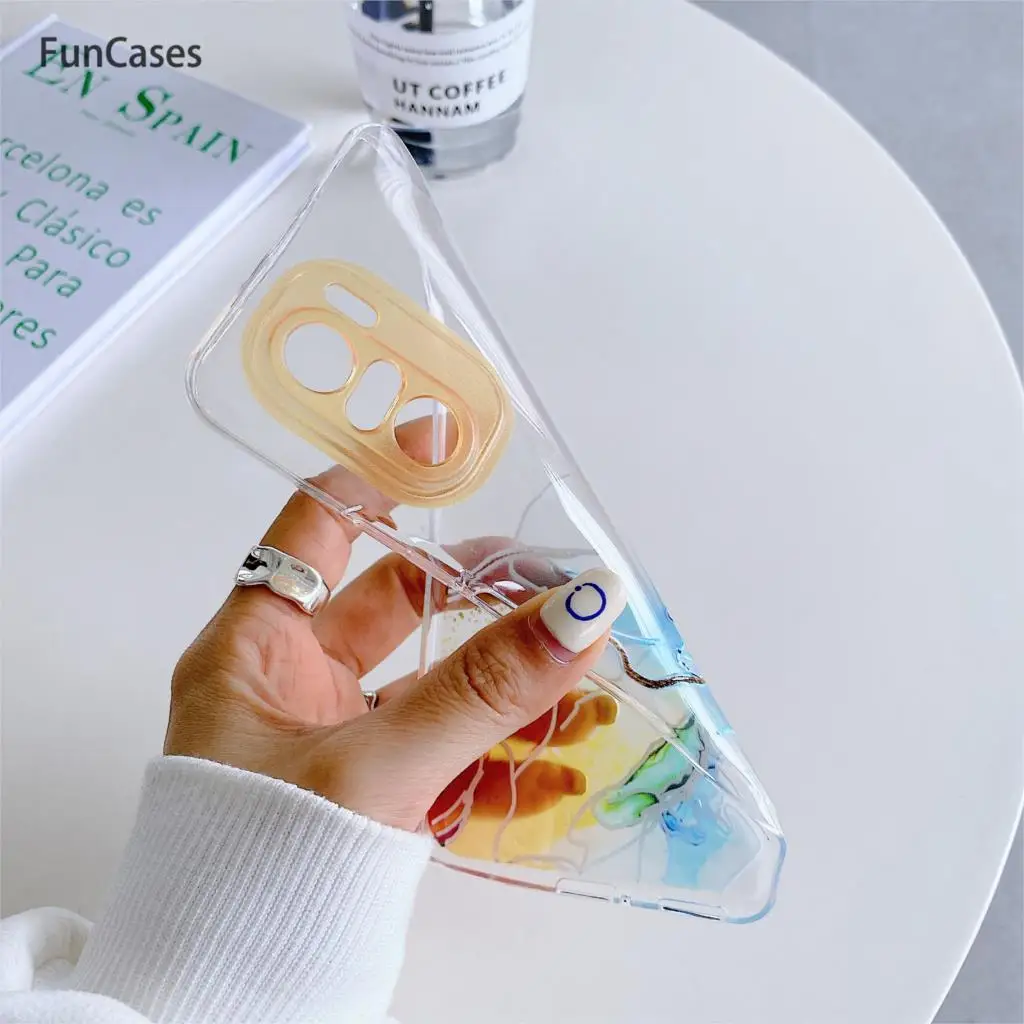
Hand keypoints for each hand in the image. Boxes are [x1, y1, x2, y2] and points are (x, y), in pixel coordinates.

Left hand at [165, 419, 624, 831]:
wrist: (236, 994)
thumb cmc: (260, 866)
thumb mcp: (376, 762)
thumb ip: (481, 689)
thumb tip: (580, 608)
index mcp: (254, 648)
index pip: (314, 527)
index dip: (377, 478)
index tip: (441, 443)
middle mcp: (290, 682)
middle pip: (393, 600)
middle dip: (476, 588)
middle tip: (548, 577)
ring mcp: (335, 737)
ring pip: (432, 678)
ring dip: (506, 676)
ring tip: (580, 670)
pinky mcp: (373, 790)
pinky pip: (444, 748)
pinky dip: (501, 749)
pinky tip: (562, 763)